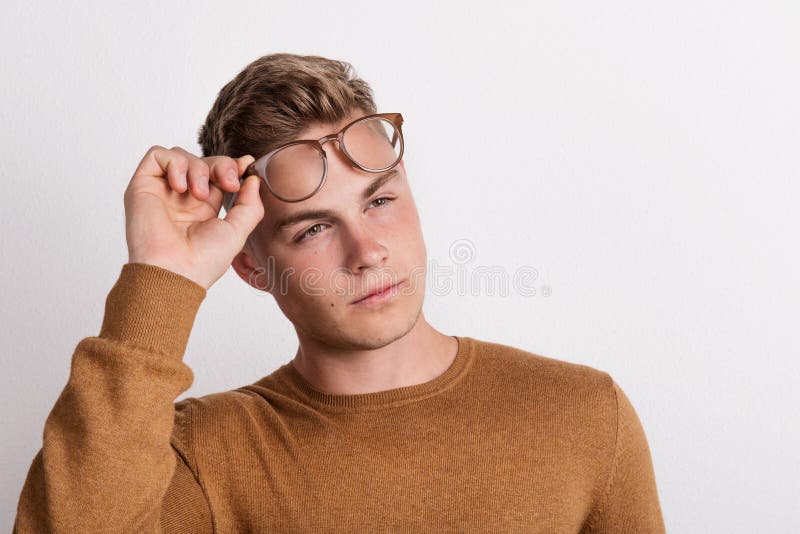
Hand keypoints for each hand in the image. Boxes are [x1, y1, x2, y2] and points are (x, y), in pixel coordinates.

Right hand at [123, 145, 263, 289]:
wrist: (175, 272)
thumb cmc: (203, 260)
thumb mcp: (238, 231)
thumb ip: (250, 204)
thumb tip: (253, 179)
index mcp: (203, 208)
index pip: (217, 175)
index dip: (231, 166)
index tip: (246, 165)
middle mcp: (181, 198)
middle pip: (203, 161)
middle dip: (221, 165)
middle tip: (228, 183)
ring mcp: (162, 191)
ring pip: (181, 155)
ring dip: (198, 168)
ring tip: (199, 194)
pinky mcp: (142, 186)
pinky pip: (157, 155)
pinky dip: (174, 164)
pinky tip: (181, 187)